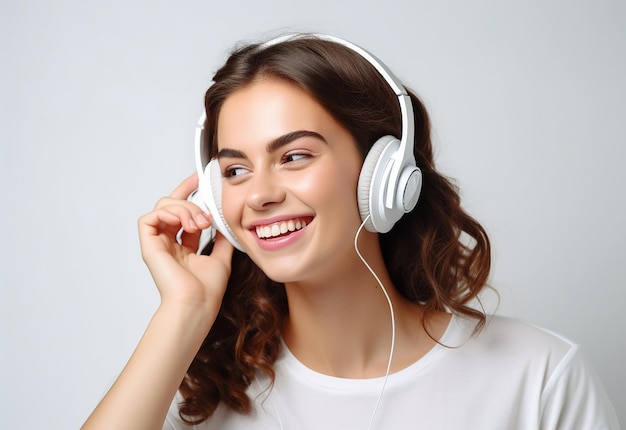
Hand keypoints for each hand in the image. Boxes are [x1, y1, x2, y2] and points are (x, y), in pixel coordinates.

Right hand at [138, 173, 233, 312]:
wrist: (197, 304)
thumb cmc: (207, 290)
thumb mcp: (221, 256)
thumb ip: (221, 238)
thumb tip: (225, 221)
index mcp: (184, 246)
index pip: (183, 213)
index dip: (190, 193)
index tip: (201, 179)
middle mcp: (169, 243)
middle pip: (170, 204)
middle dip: (187, 192)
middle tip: (205, 195)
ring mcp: (158, 244)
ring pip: (162, 207)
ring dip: (184, 208)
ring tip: (201, 222)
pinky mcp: (149, 246)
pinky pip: (149, 218)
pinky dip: (169, 213)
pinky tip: (187, 223)